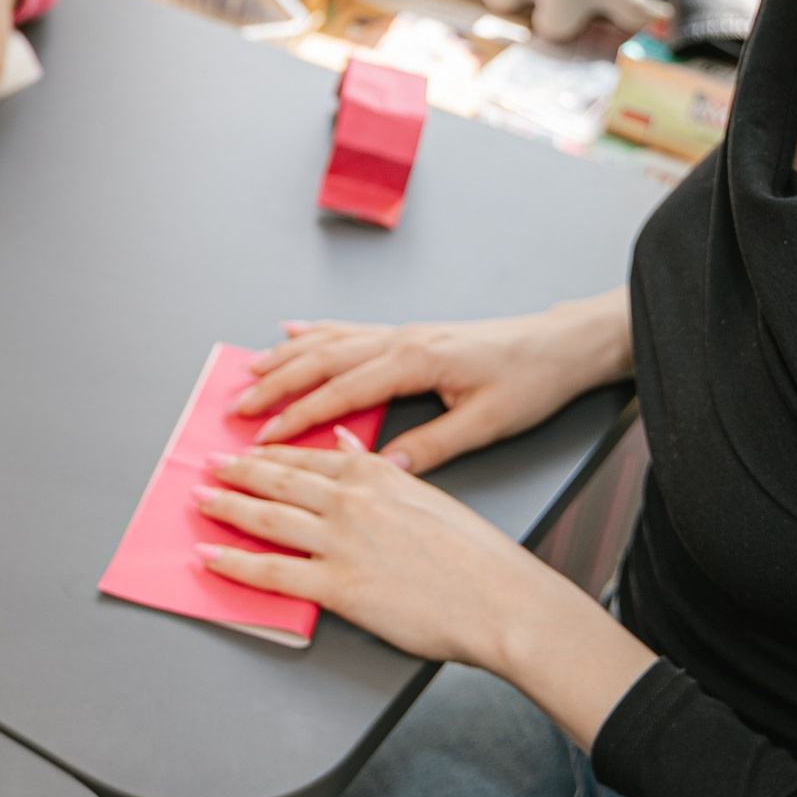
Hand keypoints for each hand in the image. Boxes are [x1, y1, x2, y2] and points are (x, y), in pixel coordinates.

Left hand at [196, 435, 655, 746]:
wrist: (502, 601)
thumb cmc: (477, 556)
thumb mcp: (427, 494)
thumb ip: (379, 466)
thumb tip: (346, 440)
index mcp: (376, 475)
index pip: (309, 457)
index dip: (271, 452)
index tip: (246, 448)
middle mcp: (352, 501)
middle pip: (278, 480)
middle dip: (237, 471)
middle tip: (206, 465)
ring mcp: (341, 542)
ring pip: (268, 518)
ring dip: (227, 508)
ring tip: (200, 501)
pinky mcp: (337, 585)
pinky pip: (272, 571)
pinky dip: (235, 563)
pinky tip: (210, 558)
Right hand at [239, 289, 632, 472]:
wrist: (561, 345)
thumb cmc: (531, 380)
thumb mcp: (487, 422)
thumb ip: (432, 444)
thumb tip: (385, 467)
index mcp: (414, 361)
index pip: (339, 392)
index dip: (296, 417)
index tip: (263, 437)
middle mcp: (400, 340)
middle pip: (320, 360)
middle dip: (273, 385)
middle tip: (235, 409)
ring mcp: (401, 332)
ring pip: (327, 341)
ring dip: (284, 357)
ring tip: (248, 373)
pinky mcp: (409, 333)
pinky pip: (348, 329)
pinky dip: (314, 330)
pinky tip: (291, 331)